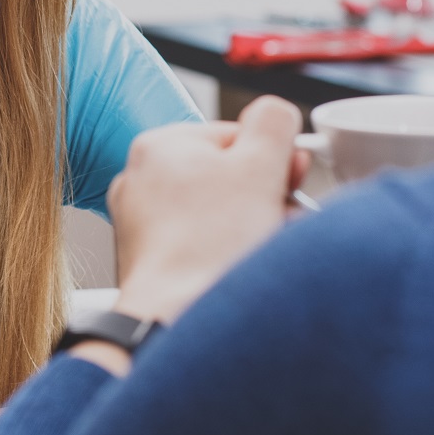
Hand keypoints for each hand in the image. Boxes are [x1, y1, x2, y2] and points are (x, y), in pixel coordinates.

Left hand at [106, 96, 304, 325]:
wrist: (176, 321)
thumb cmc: (209, 248)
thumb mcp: (259, 166)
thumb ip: (273, 122)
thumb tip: (275, 112)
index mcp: (160, 146)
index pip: (236, 136)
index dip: (274, 158)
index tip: (291, 179)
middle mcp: (141, 181)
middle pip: (228, 176)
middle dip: (266, 197)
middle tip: (281, 216)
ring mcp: (142, 225)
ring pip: (219, 214)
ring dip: (254, 227)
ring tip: (261, 248)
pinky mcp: (153, 263)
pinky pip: (202, 246)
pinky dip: (228, 254)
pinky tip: (241, 269)